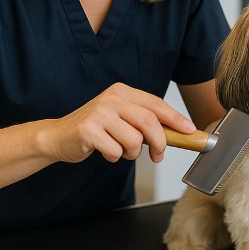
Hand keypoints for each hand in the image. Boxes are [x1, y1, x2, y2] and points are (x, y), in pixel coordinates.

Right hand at [44, 82, 195, 164]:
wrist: (59, 136)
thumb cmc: (95, 129)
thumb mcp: (121, 118)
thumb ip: (144, 122)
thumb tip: (177, 134)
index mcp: (122, 92)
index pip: (156, 104)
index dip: (175, 118)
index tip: (189, 130)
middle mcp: (111, 98)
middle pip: (149, 122)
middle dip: (159, 142)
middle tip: (158, 155)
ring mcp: (99, 113)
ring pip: (134, 141)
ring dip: (131, 154)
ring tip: (120, 150)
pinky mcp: (88, 130)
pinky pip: (115, 151)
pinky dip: (114, 157)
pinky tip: (104, 150)